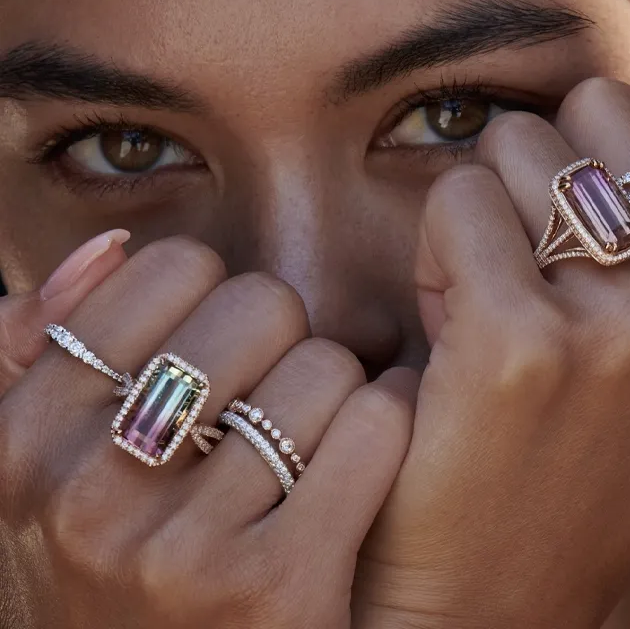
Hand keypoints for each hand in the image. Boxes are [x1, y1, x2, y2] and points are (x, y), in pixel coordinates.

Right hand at [0, 236, 414, 627]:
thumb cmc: (123, 562)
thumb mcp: (45, 466)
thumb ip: (41, 349)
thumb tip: (113, 246)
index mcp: (29, 438)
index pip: (176, 267)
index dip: (219, 299)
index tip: (223, 351)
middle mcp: (93, 492)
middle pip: (262, 305)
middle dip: (283, 341)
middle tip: (272, 399)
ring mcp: (184, 549)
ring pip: (325, 366)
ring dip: (337, 395)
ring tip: (310, 443)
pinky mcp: (279, 589)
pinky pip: (373, 428)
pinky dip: (388, 424)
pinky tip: (368, 457)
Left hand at [353, 79, 629, 628]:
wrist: (496, 584)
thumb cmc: (589, 450)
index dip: (617, 158)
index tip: (602, 239)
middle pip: (598, 107)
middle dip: (553, 171)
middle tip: (539, 268)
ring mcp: (627, 331)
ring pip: (520, 142)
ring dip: (492, 207)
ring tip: (497, 298)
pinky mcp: (521, 344)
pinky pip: (458, 199)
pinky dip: (436, 245)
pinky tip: (446, 318)